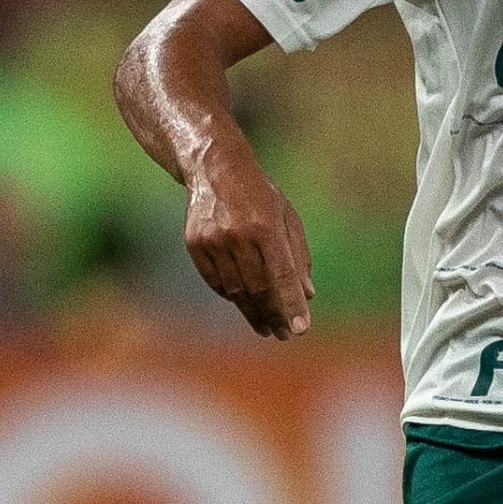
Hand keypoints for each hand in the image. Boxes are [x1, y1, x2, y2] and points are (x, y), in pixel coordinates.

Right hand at [183, 147, 313, 338]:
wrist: (215, 170)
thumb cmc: (261, 195)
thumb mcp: (288, 218)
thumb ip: (299, 257)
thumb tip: (307, 296)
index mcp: (266, 227)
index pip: (281, 275)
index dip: (291, 305)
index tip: (301, 329)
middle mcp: (238, 235)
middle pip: (257, 289)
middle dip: (273, 316)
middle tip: (285, 334)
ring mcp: (213, 241)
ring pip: (235, 290)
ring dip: (253, 313)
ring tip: (267, 328)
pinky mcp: (195, 245)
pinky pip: (216, 282)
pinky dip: (233, 297)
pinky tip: (246, 306)